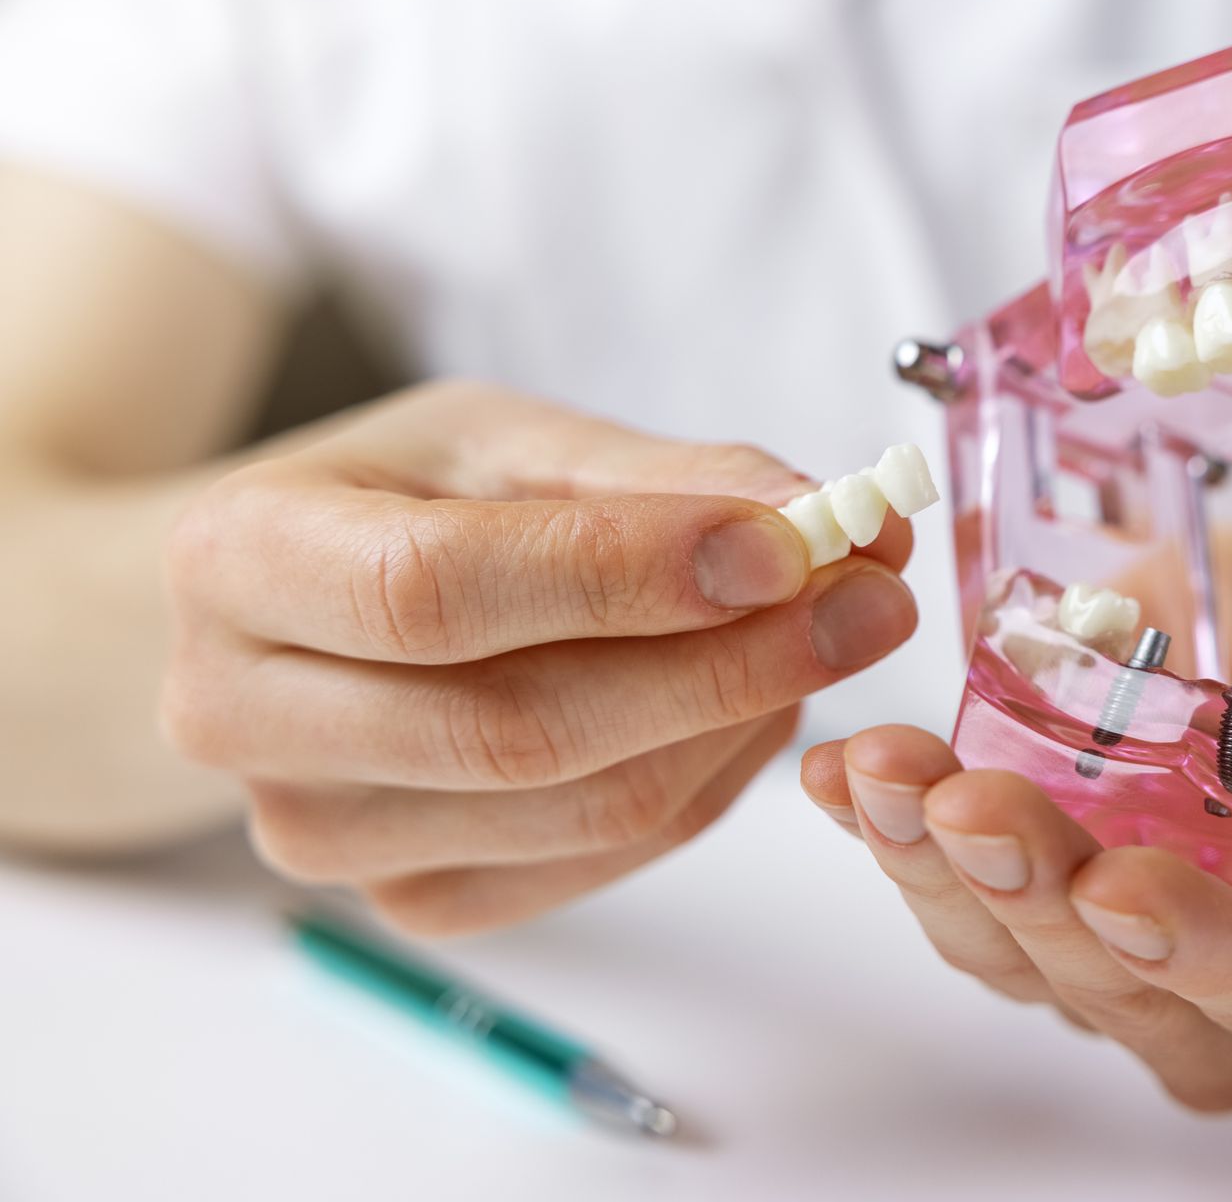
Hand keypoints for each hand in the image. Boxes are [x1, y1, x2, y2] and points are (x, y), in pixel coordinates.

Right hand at [161, 381, 917, 932]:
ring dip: (742, 721)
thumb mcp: (511, 442)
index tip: (792, 542)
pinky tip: (751, 703)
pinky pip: (604, 859)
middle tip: (877, 598)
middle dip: (732, 663)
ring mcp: (323, 836)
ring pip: (585, 807)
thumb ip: (662, 479)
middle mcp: (245, 719)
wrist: (306, 609)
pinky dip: (710, 778)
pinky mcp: (410, 902)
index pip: (437, 589)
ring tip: (825, 632)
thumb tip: (827, 518)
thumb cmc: (405, 501)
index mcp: (240, 561)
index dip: (628, 573)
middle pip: (521, 727)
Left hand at [801, 523, 1231, 1107]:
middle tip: (969, 803)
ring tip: (884, 773)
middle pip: (1121, 990)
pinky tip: (847, 770)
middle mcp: (1231, 999)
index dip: (1206, 956)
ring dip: (934, 867)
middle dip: (1035, 898)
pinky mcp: (1041, 883)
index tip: (1126, 884)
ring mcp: (1120, 949)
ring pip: (1014, 950)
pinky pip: (954, 881)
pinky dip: (892, 826)